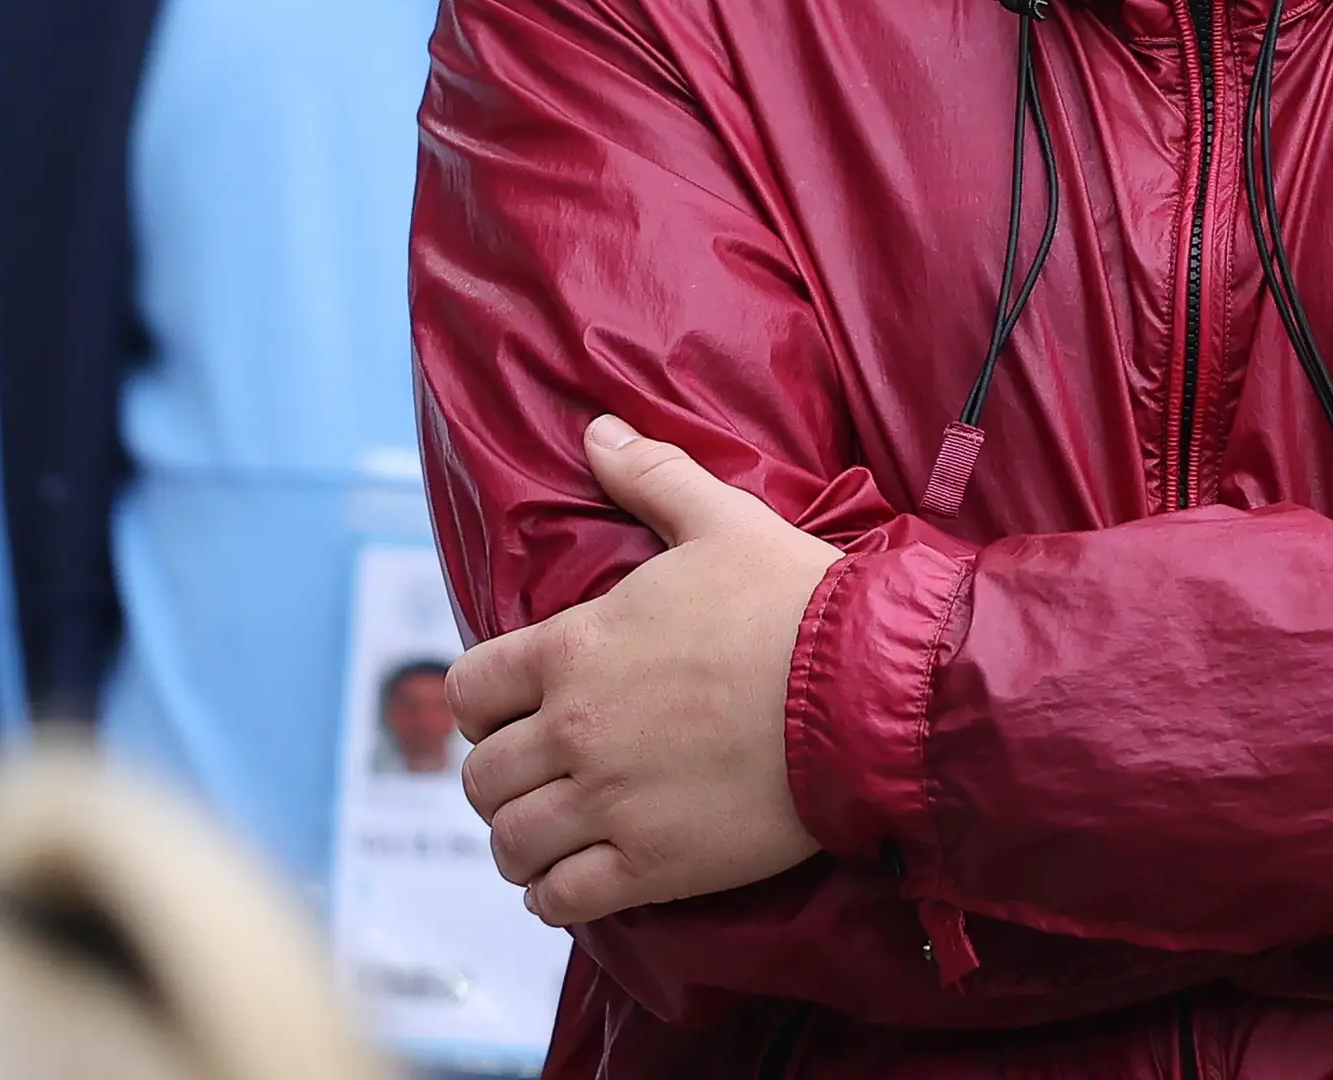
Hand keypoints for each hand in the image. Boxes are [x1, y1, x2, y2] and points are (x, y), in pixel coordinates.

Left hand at [450, 415, 844, 926]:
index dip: (480, 706)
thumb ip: (651, 476)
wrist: (865, 688)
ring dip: (520, 843)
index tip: (510, 712)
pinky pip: (562, 899)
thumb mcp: (721, 520)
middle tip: (539, 777)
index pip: (468, 690)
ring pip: (511, 843)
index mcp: (575, 648)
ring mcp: (609, 803)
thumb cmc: (794, 600)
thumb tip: (597, 431)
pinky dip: (554, 896)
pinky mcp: (652, 864)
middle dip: (502, 778)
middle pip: (481, 776)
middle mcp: (574, 729)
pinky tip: (572, 882)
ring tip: (548, 838)